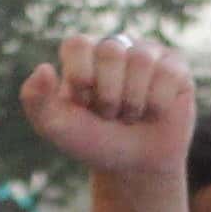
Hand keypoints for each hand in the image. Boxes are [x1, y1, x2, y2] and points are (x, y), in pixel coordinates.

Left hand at [23, 35, 195, 176]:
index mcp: (82, 53)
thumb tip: (44, 68)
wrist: (134, 167)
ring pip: (141, 61)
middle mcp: (115, 46)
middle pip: (110, 50)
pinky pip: (167, 75)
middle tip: (110, 114)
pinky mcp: (176, 68)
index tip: (83, 104)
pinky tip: (154, 113)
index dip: (80, 78)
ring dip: (134, 102)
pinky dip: (157, 104)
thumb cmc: (94, 141)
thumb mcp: (55, 126)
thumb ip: (35, 99)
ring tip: (131, 114)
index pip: (77, 44)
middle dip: (108, 94)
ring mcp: (147, 54)